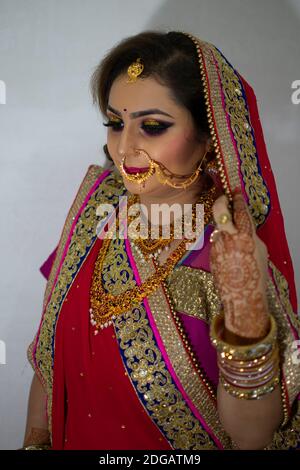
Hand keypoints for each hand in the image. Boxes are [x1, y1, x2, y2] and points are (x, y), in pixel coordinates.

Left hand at [209, 190, 269, 338]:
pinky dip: (221, 240)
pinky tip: (229, 248)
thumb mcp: (259, 250)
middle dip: (221, 201)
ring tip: (229, 226)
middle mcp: (228, 238)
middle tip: (224, 197)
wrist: (242, 296)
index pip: (239, 211)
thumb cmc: (256, 274)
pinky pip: (216, 242)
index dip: (237, 199)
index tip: (235, 191)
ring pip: (216, 227)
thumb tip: (242, 224)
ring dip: (221, 223)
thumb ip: (250, 234)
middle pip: (219, 211)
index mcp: (245, 236)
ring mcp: (217, 246)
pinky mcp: (211, 255)